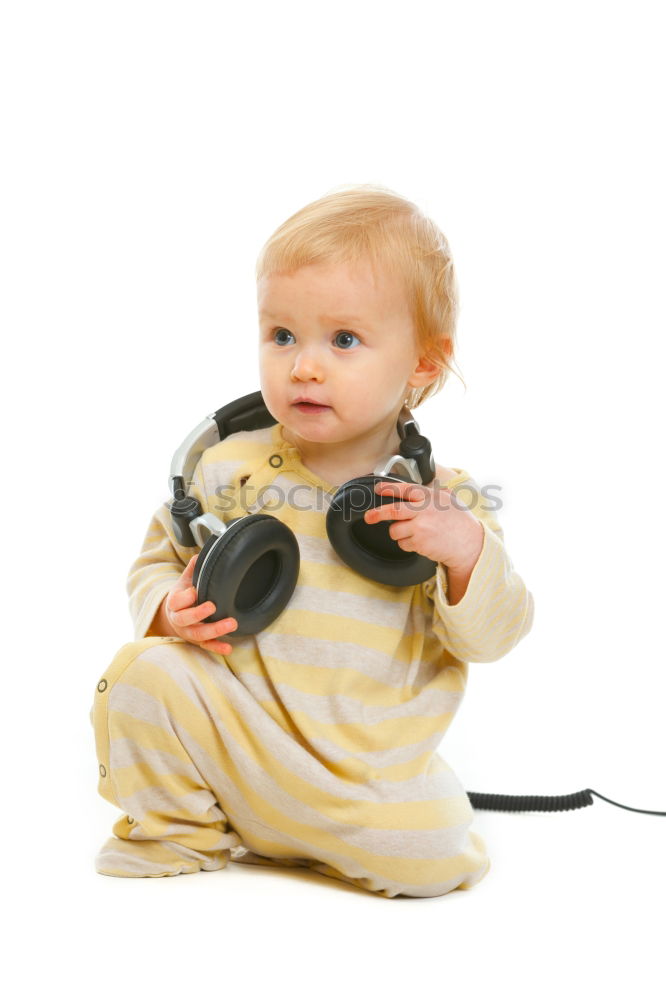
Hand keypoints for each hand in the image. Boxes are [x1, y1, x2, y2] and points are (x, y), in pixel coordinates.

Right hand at [157, 555, 237, 653]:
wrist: (175, 615)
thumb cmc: (183, 595)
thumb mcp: (185, 581)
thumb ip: (193, 569)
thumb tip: (200, 555)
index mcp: (174, 603)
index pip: (176, 602)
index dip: (185, 598)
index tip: (195, 591)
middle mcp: (179, 619)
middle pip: (185, 619)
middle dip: (199, 614)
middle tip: (214, 607)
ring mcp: (188, 632)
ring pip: (198, 634)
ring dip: (215, 630)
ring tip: (232, 624)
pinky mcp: (197, 641)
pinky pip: (206, 646)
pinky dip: (217, 648)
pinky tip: (228, 647)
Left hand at [363, 479, 484, 572]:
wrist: (470, 544)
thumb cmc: (461, 523)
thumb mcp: (450, 500)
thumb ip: (434, 494)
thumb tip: (424, 488)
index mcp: (430, 497)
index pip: (405, 489)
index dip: (388, 488)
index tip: (378, 489)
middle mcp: (424, 510)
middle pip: (393, 510)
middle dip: (376, 514)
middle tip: (369, 516)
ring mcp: (421, 527)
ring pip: (395, 530)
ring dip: (400, 533)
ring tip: (415, 533)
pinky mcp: (420, 542)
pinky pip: (404, 544)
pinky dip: (409, 544)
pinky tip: (422, 542)